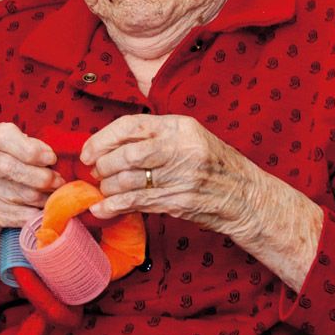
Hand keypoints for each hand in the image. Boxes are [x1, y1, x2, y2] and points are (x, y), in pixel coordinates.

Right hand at [0, 123, 63, 259]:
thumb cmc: (10, 173)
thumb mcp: (19, 153)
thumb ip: (34, 151)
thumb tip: (58, 160)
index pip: (3, 137)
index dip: (30, 149)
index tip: (51, 158)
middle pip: (7, 167)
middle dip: (40, 176)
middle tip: (59, 182)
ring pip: (15, 194)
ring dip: (42, 198)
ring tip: (55, 197)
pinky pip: (15, 215)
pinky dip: (35, 215)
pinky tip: (44, 212)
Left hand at [79, 114, 255, 236]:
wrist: (245, 195)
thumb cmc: (213, 164)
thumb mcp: (190, 137)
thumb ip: (156, 136)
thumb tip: (111, 144)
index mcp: (180, 127)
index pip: (131, 125)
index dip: (102, 139)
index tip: (89, 152)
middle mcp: (180, 149)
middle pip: (126, 155)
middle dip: (103, 166)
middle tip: (96, 172)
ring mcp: (180, 176)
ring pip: (128, 181)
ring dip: (108, 187)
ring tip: (103, 189)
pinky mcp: (178, 202)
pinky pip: (137, 203)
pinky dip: (114, 206)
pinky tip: (101, 208)